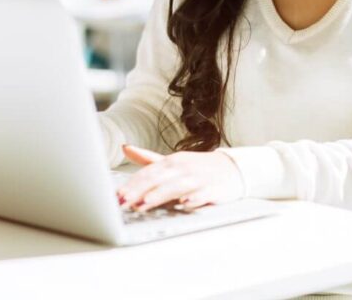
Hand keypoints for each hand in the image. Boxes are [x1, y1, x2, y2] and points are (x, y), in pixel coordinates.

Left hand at [116, 145, 244, 211]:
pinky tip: (184, 204)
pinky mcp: (213, 189)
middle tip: (125, 202)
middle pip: (158, 179)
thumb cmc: (197, 168)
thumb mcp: (172, 162)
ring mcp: (198, 178)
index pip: (148, 172)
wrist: (232, 169)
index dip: (132, 184)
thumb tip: (124, 147)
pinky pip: (202, 194)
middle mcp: (183, 168)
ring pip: (177, 186)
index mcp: (171, 161)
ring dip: (161, 195)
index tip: (118, 196)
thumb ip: (148, 159)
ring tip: (146, 204)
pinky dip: (193, 199)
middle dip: (140, 191)